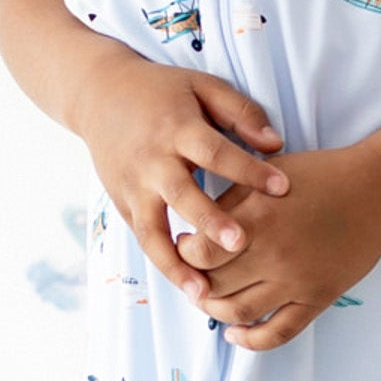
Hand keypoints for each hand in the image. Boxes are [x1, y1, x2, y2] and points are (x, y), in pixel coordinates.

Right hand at [68, 46, 292, 299]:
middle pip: (181, 195)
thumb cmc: (162, 91)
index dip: (248, 170)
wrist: (98, 94)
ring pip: (152, 231)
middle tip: (239, 245)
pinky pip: (143, 238)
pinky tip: (188, 287)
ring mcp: (132, 186)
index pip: (215, 151)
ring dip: (176, 264)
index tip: (283, 188)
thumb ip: (240, 112)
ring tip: (203, 293)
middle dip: (209, 222)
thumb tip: (275, 145)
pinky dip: (163, 263)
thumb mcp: (202, 86)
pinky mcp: (121, 203)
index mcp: (176, 127)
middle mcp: (152, 160)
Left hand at [169, 145, 380, 348]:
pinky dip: (250, 340)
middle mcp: (272, 253)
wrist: (377, 192)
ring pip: (237, 312)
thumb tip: (197, 232)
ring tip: (209, 301)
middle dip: (194, 283)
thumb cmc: (322, 176)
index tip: (186, 248)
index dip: (184, 254)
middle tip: (193, 277)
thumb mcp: (267, 175)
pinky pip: (277, 333)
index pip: (198, 252)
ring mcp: (295, 281)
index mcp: (256, 217)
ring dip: (214, 311)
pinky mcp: (316, 299)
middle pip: (212, 285)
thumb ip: (231, 202)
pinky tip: (235, 333)